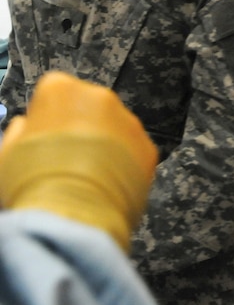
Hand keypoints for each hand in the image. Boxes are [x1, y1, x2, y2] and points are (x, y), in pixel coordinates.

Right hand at [0, 71, 157, 249]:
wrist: (72, 214)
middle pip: (90, 107)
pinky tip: (106, 184)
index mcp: (60, 90)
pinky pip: (134, 151)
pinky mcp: (148, 147)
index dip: (48, 116)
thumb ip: (19, 132)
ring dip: (105, 145)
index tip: (44, 136)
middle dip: (81, 127)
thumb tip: (26, 127)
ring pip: (115, 128)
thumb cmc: (32, 183)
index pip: (56, 90)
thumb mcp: (7, 154)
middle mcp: (100, 98)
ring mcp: (129, 122)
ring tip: (87, 175)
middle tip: (67, 158)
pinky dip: (124, 164)